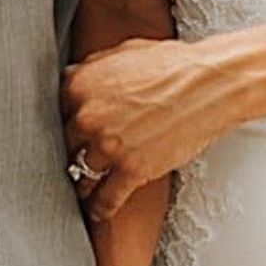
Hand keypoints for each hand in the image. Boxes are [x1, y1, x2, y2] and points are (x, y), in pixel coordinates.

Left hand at [65, 36, 251, 195]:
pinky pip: (107, 197)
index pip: (54, 113)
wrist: (211, 84)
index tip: (65, 135)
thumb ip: (91, 69)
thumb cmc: (174, 66)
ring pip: (82, 173)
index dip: (63, 125)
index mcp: (80, 86)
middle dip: (73, 153)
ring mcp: (108, 146)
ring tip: (83, 189)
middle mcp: (87, 117)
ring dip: (82, 183)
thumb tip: (74, 77)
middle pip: (66, 145)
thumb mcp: (122, 54)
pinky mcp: (132, 169)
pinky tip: (98, 211)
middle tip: (76, 160)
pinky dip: (101, 207)